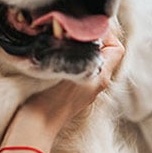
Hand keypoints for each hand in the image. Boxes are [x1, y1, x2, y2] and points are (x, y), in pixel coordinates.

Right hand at [10, 30, 124, 141]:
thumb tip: (80, 31)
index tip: (85, 26)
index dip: (105, 34)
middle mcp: (97, 81)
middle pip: (104, 51)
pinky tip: (55, 52)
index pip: (116, 48)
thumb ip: (79, 50)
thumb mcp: (68, 70)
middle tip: (71, 28)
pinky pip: (78, 67)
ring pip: (90, 58)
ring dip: (79, 46)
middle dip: (90, 37)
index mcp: (101, 76)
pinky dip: (70, 56)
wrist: (35, 126)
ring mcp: (85, 87)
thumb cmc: (50, 100)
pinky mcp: (71, 90)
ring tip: (62, 37)